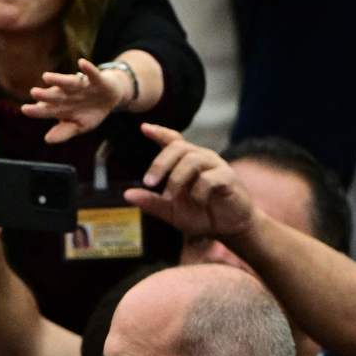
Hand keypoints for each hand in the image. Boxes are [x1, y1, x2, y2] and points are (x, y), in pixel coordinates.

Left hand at [21, 58, 125, 143]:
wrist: (110, 98)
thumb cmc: (90, 112)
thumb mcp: (79, 126)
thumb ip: (64, 132)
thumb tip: (47, 140)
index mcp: (61, 108)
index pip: (46, 110)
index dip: (36, 110)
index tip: (25, 109)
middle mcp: (68, 95)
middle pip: (55, 96)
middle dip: (45, 95)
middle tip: (33, 92)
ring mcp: (81, 86)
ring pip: (68, 83)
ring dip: (58, 80)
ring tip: (46, 77)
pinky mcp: (96, 79)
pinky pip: (92, 73)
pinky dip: (88, 68)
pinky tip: (81, 63)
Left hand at [122, 124, 258, 239]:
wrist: (228, 228)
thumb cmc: (200, 214)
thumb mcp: (171, 211)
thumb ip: (152, 202)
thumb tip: (127, 195)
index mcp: (187, 162)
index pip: (173, 140)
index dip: (159, 132)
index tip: (143, 128)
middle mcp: (201, 158)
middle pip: (178, 147)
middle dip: (160, 164)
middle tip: (149, 183)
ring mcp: (216, 166)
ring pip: (192, 160)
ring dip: (177, 179)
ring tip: (169, 196)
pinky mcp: (228, 177)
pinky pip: (209, 178)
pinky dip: (199, 191)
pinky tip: (200, 202)